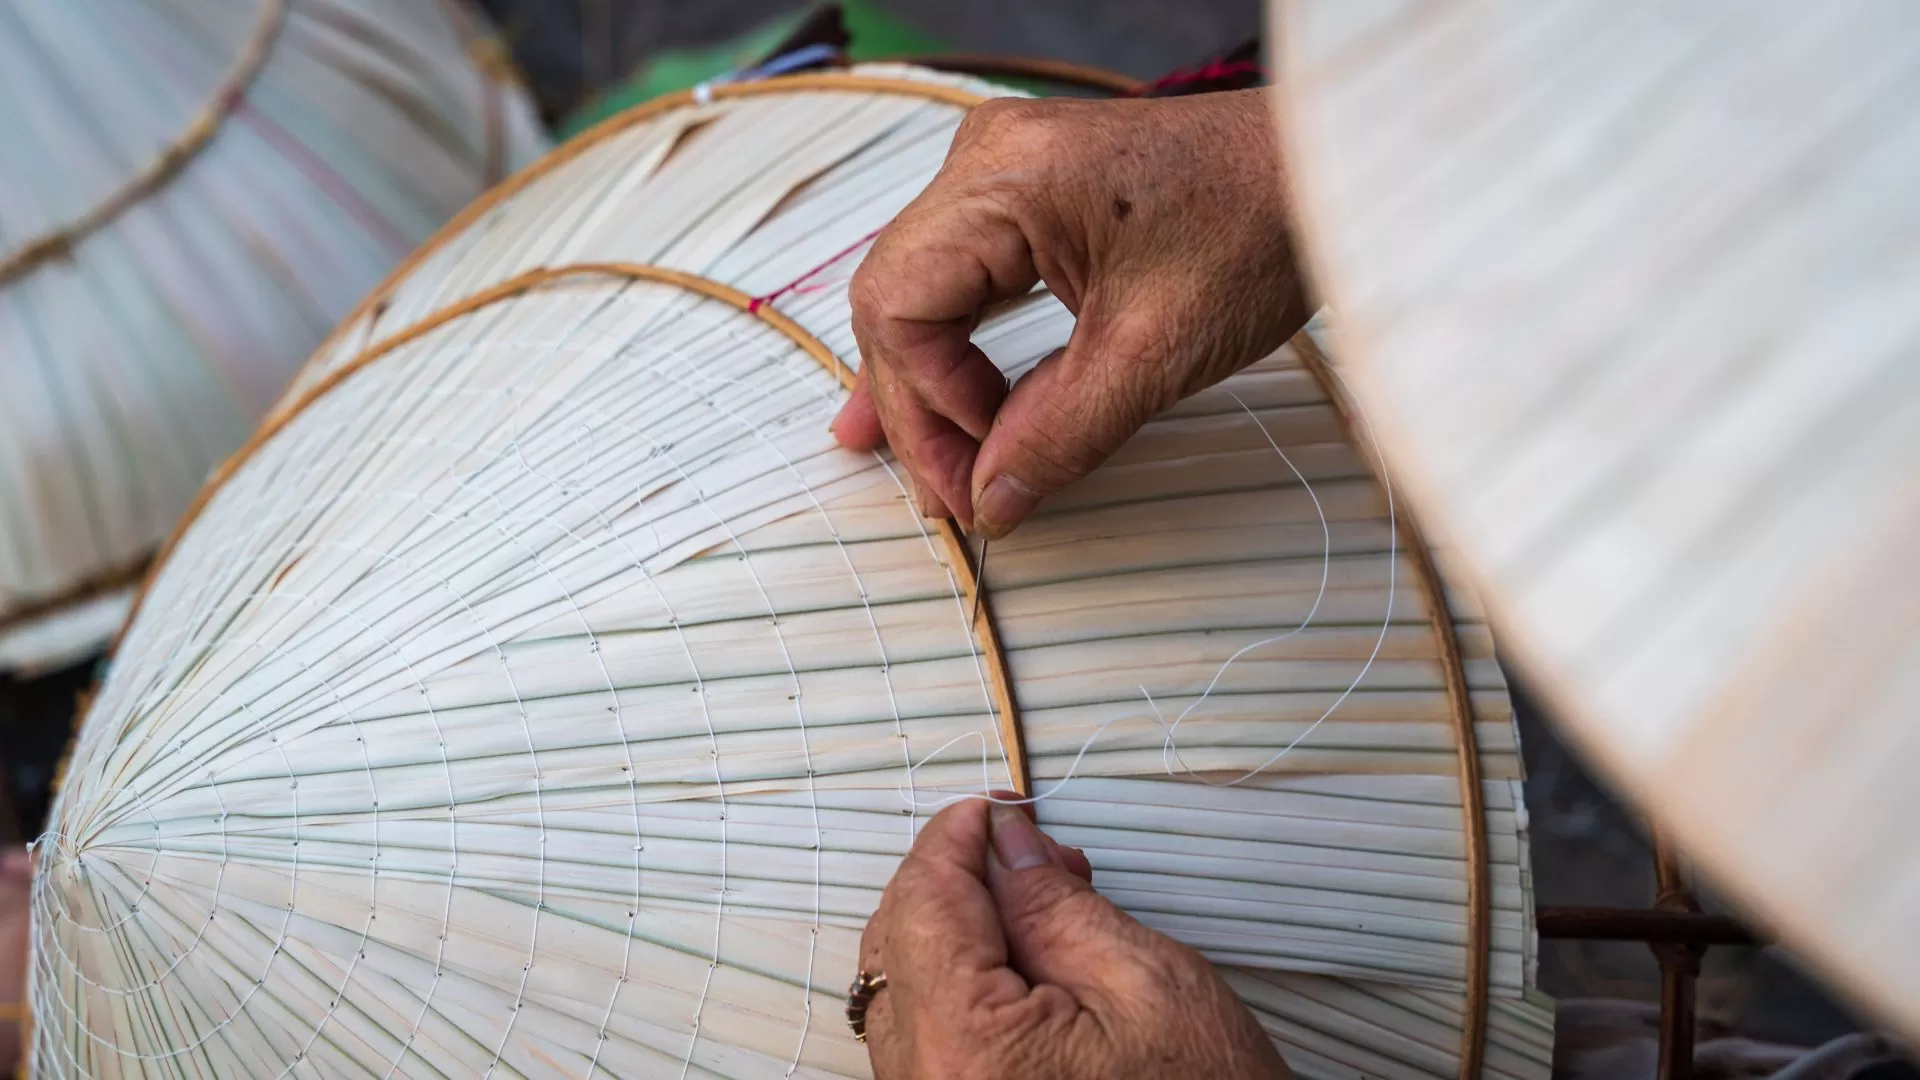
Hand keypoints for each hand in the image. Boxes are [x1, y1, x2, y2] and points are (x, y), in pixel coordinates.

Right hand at [837, 89, 1311, 537]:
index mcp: (1005, 180)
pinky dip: (955, 344)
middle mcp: (986, 159)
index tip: (979, 477)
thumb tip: (992, 501)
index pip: (900, 306)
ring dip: (928, 384)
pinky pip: (961, 274)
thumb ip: (1060, 435)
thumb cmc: (1261, 228)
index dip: (928, 407)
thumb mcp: (1156, 353)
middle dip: (921, 409)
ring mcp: (1003, 168)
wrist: (1326, 173)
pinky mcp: (1029, 189)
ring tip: (929, 468)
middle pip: (897, 300)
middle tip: (955, 498)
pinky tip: (940, 398)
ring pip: (922, 292)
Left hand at [857, 799, 1291, 1078]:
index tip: (995, 805)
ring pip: (905, 982)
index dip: (957, 838)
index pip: (926, 904)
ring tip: (1044, 904)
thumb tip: (1002, 842)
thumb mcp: (1146, 980)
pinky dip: (961, 978)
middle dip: (961, 879)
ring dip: (961, 926)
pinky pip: (924, 1026)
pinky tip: (1021, 958)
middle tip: (1032, 850)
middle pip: (901, 940)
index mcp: (967, 1048)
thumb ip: (1054, 902)